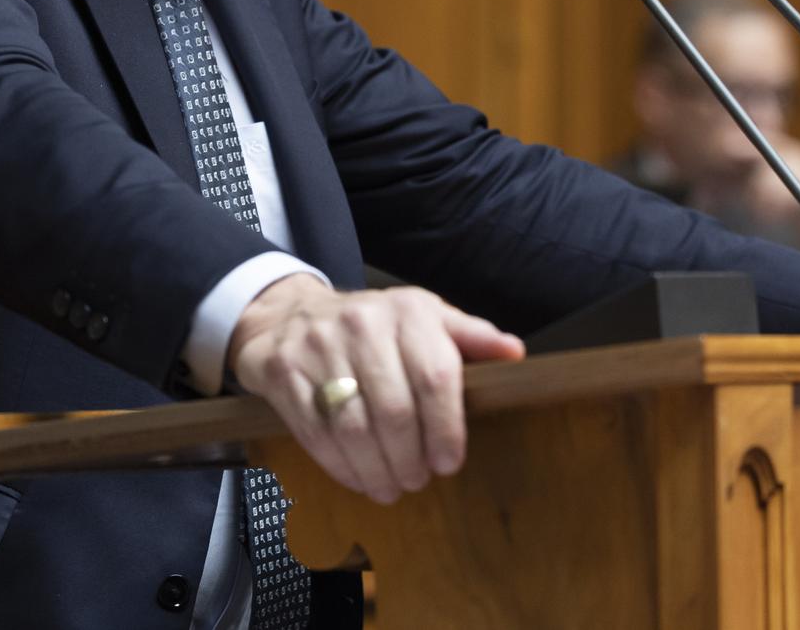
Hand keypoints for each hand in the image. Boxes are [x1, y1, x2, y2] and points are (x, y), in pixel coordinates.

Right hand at [227, 275, 523, 502]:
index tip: (449, 462)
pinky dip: (342, 467)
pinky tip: (360, 479)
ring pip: (353, 428)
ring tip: (392, 486)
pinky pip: (316, 434)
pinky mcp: (284, 374)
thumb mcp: (424, 317)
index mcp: (406, 311)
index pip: (435, 376)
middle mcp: (361, 324)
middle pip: (394, 410)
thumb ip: (469, 337)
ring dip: (377, 470)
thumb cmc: (374, 325)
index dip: (446, 428)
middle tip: (418, 479)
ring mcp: (318, 349)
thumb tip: (515, 354)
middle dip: (410, 458)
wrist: (289, 314)